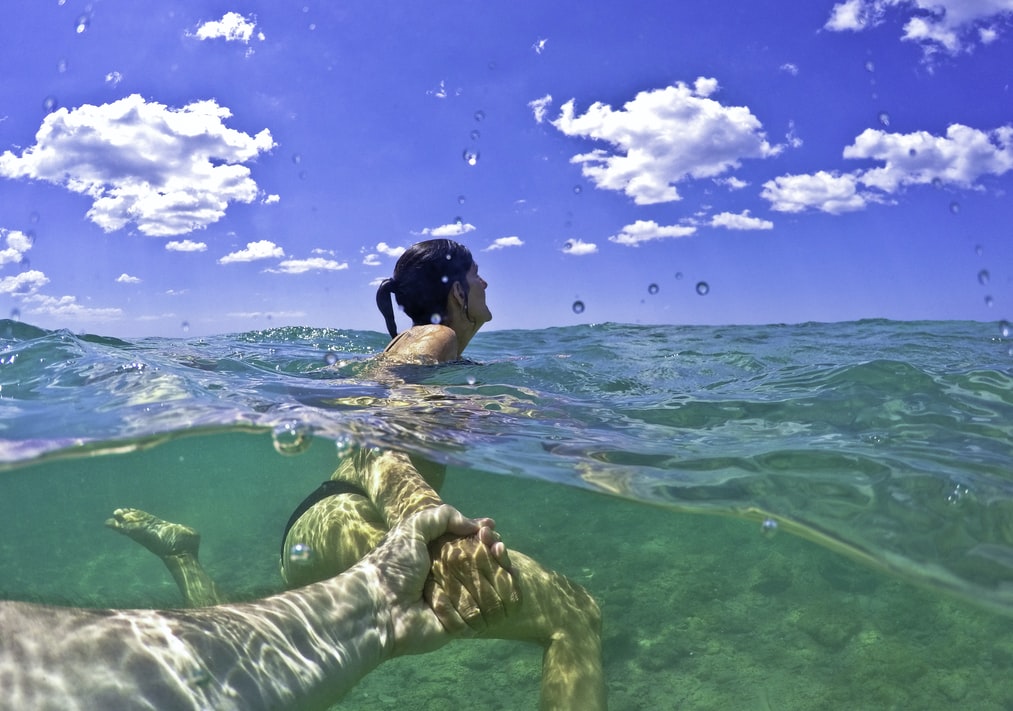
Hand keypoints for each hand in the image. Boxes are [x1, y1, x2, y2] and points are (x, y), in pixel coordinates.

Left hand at [373, 505, 515, 656]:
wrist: (378, 608)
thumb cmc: (392, 566)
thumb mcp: (413, 527)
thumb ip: (443, 516)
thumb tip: (475, 525)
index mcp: (438, 556)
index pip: (470, 544)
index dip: (484, 535)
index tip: (491, 528)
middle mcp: (449, 577)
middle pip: (485, 564)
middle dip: (496, 552)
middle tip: (497, 545)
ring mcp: (456, 601)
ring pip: (491, 586)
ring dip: (500, 572)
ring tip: (501, 561)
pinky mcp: (460, 624)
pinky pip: (486, 612)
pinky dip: (496, 597)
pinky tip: (503, 584)